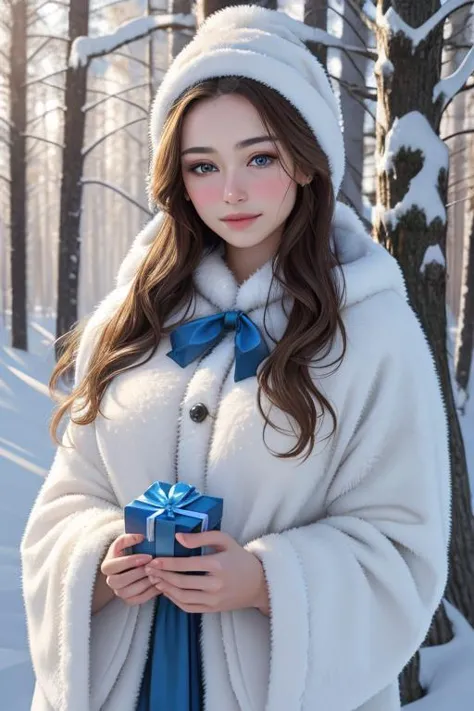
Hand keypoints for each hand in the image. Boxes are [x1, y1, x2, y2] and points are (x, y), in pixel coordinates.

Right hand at [101, 533, 161, 606]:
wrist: (131, 565)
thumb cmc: (129, 552)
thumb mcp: (125, 542)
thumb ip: (129, 538)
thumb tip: (140, 537)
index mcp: (107, 566)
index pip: (114, 565)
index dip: (131, 561)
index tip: (148, 556)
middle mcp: (110, 581)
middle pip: (120, 581)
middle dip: (138, 573)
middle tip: (153, 566)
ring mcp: (119, 592)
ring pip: (129, 592)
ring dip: (145, 583)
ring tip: (158, 573)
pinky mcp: (129, 600)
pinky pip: (138, 600)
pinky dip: (150, 593)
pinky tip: (160, 583)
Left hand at [144, 530, 269, 614]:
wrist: (258, 584)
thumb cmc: (240, 558)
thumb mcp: (225, 540)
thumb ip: (201, 537)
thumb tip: (178, 537)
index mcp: (217, 565)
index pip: (186, 565)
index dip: (167, 563)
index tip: (153, 560)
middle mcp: (214, 585)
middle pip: (181, 582)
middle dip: (162, 576)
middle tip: (148, 570)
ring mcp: (213, 600)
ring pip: (182, 597)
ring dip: (165, 589)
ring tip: (155, 580)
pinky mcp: (212, 609)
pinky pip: (188, 607)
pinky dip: (174, 600)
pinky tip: (167, 591)